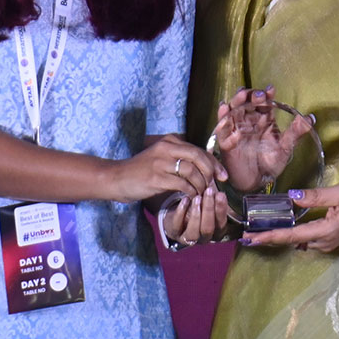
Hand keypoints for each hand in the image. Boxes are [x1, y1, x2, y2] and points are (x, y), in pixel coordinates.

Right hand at [110, 136, 225, 202]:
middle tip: (216, 184)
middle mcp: (166, 148)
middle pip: (198, 157)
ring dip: (201, 185)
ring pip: (192, 171)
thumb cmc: (141, 171)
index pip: (198, 150)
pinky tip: (190, 196)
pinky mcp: (156, 177)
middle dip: (211, 172)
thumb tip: (206, 168)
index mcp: (169, 141)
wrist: (117, 178)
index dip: (214, 163)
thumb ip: (179, 159)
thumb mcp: (161, 158)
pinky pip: (182, 184)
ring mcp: (160, 162)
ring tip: (201, 193)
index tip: (222, 175)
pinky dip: (190, 191)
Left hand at [161, 187, 233, 246]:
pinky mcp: (175, 234)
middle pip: (208, 228)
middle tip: (208, 192)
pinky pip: (177, 226)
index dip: (221, 209)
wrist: (177, 213)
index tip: (220, 194)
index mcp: (216, 230)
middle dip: (209, 209)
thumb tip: (223, 177)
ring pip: (194, 232)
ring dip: (196, 214)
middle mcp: (204, 237)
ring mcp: (189, 238)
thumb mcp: (208, 196)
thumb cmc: (197, 204)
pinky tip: (184, 200)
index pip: (222, 223)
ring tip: (196, 197)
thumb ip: (215, 188)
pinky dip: (181, 212)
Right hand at [214, 85, 314, 193]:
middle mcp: (249, 121)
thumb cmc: (271, 163)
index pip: (265, 103)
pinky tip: (224, 108)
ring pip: (233, 110)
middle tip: (258, 95)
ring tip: (241, 95)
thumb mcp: (285, 148)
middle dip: (251, 96)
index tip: (271, 90)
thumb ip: (296, 133)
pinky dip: (222, 116)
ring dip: (236, 101)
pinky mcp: (226, 140)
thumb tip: (311, 118)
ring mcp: (237, 129)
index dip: (267, 95)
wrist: (257, 182)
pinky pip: (222, 127)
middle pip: (247, 102)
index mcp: (264, 120)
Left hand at [238, 184, 338, 251]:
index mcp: (325, 231)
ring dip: (278, 236)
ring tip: (257, 232)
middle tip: (246, 236)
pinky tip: (278, 229)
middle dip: (269, 238)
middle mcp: (322, 242)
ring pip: (296, 241)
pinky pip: (303, 239)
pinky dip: (289, 235)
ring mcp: (325, 244)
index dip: (271, 236)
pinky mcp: (326, 241)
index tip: (253, 238)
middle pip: (291, 241)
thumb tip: (291, 196)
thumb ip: (315, 196)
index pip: (292, 235)